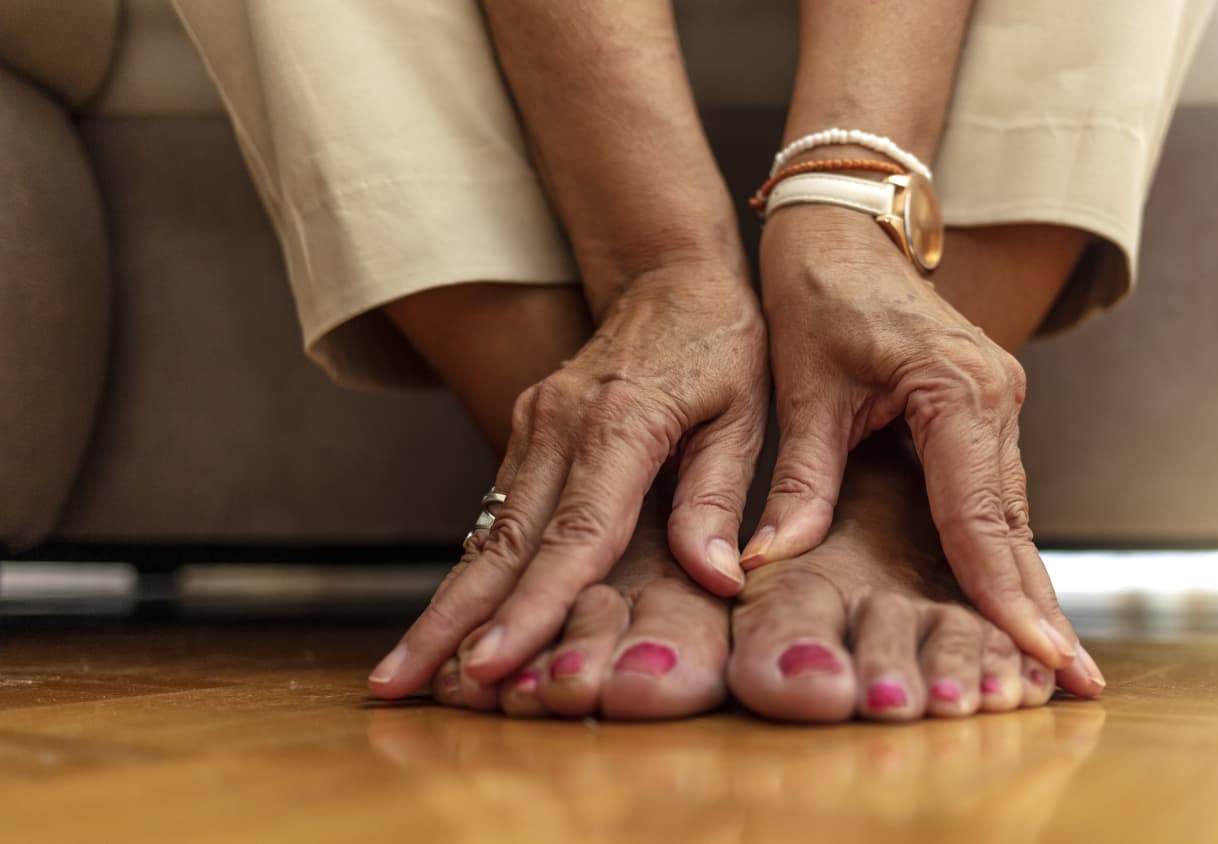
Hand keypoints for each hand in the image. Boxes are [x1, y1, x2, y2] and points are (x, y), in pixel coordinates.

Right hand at [370, 264, 767, 696]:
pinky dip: (470, 570)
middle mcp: (560, 424)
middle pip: (504, 543)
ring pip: (486, 532)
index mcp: (622, 422)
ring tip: (403, 669)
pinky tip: (445, 619)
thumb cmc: (722, 345)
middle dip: (451, 622)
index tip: (493, 664)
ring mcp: (534, 425)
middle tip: (401, 683)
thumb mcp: (745, 416)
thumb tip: (716, 579)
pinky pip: (496, 512)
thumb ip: (719, 498)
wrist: (671, 274)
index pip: (574, 533)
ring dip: (444, 604)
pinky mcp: (526, 431)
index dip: (534, 606)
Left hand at [748, 206, 1100, 694]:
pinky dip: (1003, 549)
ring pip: (1013, 514)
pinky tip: (1014, 600)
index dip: (1003, 593)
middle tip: (1076, 684)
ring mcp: (999, 402)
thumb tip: (772, 561)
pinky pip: (998, 493)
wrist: (846, 227)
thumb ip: (799, 479)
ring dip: (1026, 585)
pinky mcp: (985, 409)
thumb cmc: (819, 293)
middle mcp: (995, 397)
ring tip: (1054, 662)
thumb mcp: (803, 388)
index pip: (980, 515)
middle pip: (1015, 524)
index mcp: (956, 389)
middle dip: (1038, 607)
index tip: (1037, 655)